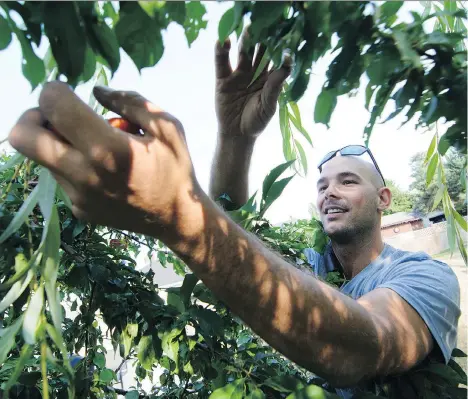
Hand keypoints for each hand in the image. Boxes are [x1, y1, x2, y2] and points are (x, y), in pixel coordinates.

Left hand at [8, 82, 202, 239]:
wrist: (178, 218)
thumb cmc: (176, 168)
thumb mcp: (167, 126)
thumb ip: (130, 102)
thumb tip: (97, 91)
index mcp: (109, 148)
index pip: (54, 105)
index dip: (55, 89)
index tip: (69, 92)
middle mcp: (85, 174)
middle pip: (23, 137)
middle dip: (33, 116)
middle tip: (57, 116)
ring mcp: (79, 196)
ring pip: (42, 157)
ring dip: (58, 142)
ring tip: (91, 145)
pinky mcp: (79, 209)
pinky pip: (61, 178)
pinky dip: (71, 165)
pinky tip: (100, 169)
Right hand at [215, 32, 291, 138]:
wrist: (237, 135)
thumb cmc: (257, 121)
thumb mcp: (269, 104)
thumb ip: (276, 83)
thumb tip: (287, 60)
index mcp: (268, 77)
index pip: (273, 57)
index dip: (277, 45)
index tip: (283, 33)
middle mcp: (254, 72)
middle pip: (258, 50)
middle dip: (261, 37)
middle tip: (264, 23)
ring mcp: (238, 74)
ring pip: (241, 52)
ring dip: (244, 40)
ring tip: (246, 28)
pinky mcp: (223, 79)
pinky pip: (221, 62)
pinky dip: (221, 50)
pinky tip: (223, 39)